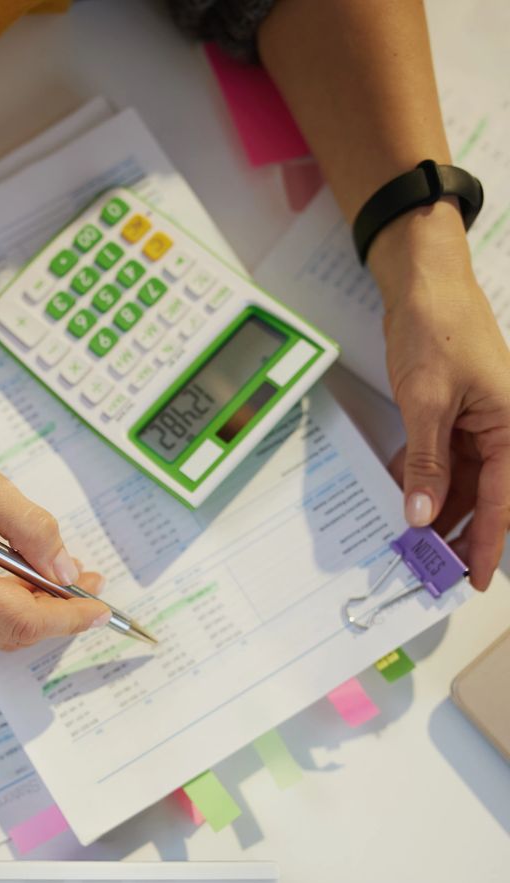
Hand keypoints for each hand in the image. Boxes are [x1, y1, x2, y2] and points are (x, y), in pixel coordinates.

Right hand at [0, 349, 109, 649]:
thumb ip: (32, 530)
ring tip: (64, 576)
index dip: (69, 618)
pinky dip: (13, 607)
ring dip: (39, 612)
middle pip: (15, 633)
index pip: (21, 619)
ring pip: (1, 633)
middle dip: (60, 614)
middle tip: (90, 581)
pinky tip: (28, 579)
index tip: (102, 607)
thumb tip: (66, 571)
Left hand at [371, 203, 509, 589]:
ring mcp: (475, 424)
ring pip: (459, 482)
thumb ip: (426, 463)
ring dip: (436, 510)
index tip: (471, 577)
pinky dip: (422, 480)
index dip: (486, 543)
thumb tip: (423, 513)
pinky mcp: (451, 417)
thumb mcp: (427, 403)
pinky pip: (439, 461)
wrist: (423, 285)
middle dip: (457, 532)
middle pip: (483, 495)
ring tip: (412, 544)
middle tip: (430, 567)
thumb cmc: (438, 328)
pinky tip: (403, 502)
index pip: (502, 499)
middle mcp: (499, 429)